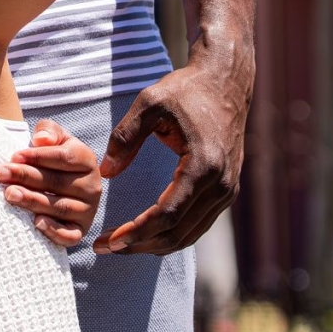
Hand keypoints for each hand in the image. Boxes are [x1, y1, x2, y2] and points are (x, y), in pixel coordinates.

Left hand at [0, 121, 104, 250]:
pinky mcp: (80, 230)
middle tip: (1, 174)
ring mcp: (88, 210)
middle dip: (26, 177)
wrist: (57, 180)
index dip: (37, 157)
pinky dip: (54, 231)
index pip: (62, 158)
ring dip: (33, 201)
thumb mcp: (52, 137)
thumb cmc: (50, 156)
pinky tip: (35, 223)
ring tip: (10, 194)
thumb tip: (41, 139)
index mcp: (86, 160)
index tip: (14, 156)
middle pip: (57, 182)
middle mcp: (92, 186)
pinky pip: (70, 235)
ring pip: (60, 207)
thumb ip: (48, 131)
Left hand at [95, 50, 250, 254]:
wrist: (225, 83)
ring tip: (120, 244)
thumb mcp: (150, 103)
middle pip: (178, 233)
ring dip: (155, 245)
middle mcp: (220, 185)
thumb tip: (105, 172)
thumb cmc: (185, 90)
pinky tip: (146, 233)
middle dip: (140, 245)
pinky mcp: (226, 191)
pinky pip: (198, 224)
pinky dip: (172, 234)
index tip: (109, 241)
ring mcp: (227, 191)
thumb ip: (125, 137)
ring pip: (190, 234)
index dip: (137, 232)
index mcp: (203, 165)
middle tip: (105, 248)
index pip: (168, 214)